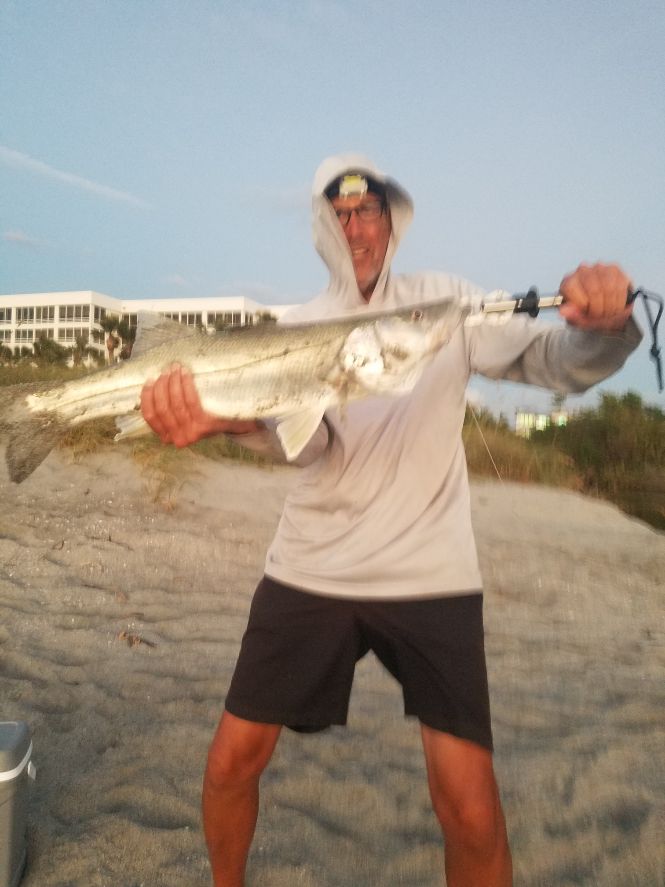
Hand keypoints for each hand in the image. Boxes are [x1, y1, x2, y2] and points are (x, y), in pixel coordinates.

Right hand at [140, 364, 259, 446]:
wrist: (236, 422)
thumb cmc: (207, 414)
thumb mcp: (184, 415)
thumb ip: (169, 407)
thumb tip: (153, 384)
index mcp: (169, 436)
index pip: (150, 416)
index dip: (147, 396)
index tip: (150, 380)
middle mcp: (178, 438)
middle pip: (162, 408)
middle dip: (161, 385)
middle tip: (166, 370)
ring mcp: (191, 433)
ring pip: (175, 403)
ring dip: (173, 381)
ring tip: (175, 368)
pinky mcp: (204, 425)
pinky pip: (190, 400)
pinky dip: (186, 384)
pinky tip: (185, 372)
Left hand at [558, 262, 633, 331]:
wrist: (604, 310)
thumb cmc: (587, 313)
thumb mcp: (577, 319)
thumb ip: (571, 315)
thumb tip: (563, 311)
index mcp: (568, 282)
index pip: (572, 288)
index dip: (582, 305)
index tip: (586, 313)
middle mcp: (582, 271)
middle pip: (594, 290)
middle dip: (599, 309)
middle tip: (599, 316)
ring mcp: (599, 268)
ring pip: (609, 289)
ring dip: (611, 306)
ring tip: (608, 312)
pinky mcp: (615, 269)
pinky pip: (620, 287)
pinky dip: (619, 301)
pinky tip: (615, 305)